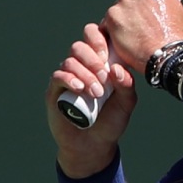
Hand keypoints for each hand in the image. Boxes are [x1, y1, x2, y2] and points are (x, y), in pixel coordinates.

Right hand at [46, 24, 136, 177]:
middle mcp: (84, 67)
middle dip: (93, 58)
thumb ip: (127, 85)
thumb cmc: (112, 120)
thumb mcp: (127, 103)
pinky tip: (80, 89)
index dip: (100, 39)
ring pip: (70, 60)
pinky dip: (69, 79)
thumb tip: (117, 69)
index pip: (97, 38)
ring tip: (96, 93)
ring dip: (84, 73)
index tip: (109, 55)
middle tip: (103, 77)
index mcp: (102, 63)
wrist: (93, 144)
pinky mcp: (55, 90)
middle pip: (80, 46)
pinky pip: (58, 76)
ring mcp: (68, 77)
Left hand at [104, 0, 182, 73]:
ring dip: (123, 18)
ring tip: (135, 34)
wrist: (166, 54)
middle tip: (141, 22)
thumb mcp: (179, 12)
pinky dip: (115, 29)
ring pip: (118, 8)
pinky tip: (125, 39)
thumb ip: (165, 2)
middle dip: (132, 7)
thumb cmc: (175, 37)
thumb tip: (158, 4)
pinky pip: (109, 21)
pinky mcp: (112, 17)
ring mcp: (124, 2)